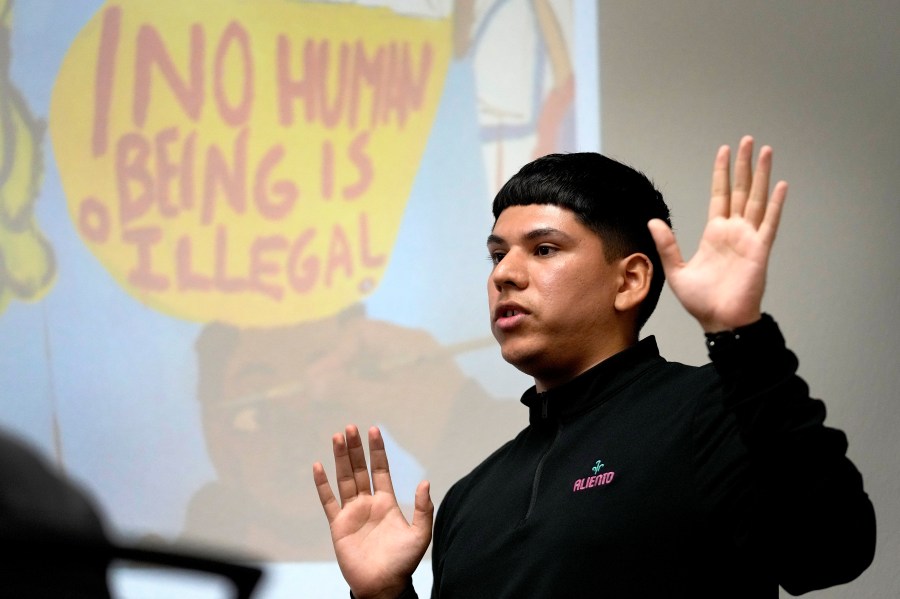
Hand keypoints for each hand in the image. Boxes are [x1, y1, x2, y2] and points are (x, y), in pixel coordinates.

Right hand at [313, 425, 432, 598]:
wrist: (383, 586)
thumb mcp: (420, 534)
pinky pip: (328, 501)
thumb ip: (423, 509)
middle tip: (351, 427)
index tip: (374, 430)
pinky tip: (318, 466)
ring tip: (337, 437)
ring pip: (344, 479)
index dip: (377, 450)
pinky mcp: (338, 525)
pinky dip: (322, 484)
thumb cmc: (403, 563)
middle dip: (355, 449)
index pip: (380, 469)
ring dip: (340, 458)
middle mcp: (368, 503)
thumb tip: (425, 482)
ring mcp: (352, 513)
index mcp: (387, 502)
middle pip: (360, 469)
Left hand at [648, 136, 787, 331]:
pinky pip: (769, 223)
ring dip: (761, 175)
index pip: (720, 195)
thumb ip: (668, 244)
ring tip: (764, 151)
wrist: (720, 322)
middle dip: (743, 165)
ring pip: (757, 199)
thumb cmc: (702, 302)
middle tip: (746, 140)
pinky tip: (780, 184)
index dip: (721, 174)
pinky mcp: (760, 250)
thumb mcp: (677, 270)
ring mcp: (748, 238)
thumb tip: (653, 221)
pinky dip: (776, 204)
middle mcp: (734, 231)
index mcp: (715, 234)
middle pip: (741, 190)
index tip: (723, 151)